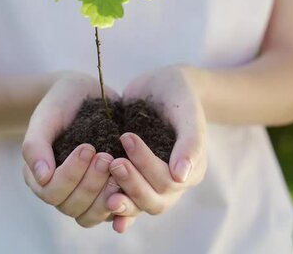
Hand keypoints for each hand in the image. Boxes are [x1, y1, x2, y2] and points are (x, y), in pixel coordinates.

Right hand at [22, 71, 122, 226]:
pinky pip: (114, 210)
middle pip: (72, 207)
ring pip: (92, 215)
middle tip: (105, 156)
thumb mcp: (47, 116)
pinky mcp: (107, 192)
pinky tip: (130, 179)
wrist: (86, 92)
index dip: (70, 175)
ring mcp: (84, 195)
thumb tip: (42, 176)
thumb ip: (36, 144)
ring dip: (106, 193)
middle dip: (90, 183)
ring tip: (117, 163)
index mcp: (40, 176)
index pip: (52, 192)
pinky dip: (123, 200)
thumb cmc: (62, 101)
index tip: (87, 147)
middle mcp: (61, 191)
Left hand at [108, 65, 206, 231]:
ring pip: (139, 205)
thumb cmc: (178, 94)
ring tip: (100, 184)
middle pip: (154, 200)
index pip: (169, 181)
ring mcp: (154, 183)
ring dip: (121, 198)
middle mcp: (175, 183)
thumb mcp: (187, 111)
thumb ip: (190, 142)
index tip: (126, 137)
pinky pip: (127, 200)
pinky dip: (116, 206)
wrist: (162, 86)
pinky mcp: (136, 180)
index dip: (146, 164)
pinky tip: (101, 205)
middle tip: (113, 162)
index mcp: (192, 170)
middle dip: (132, 184)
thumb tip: (181, 177)